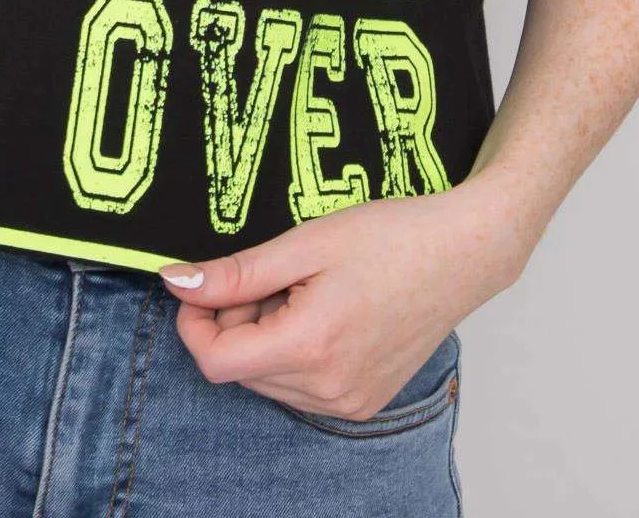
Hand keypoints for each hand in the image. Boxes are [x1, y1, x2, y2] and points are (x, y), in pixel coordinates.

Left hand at [157, 174, 537, 421]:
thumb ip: (236, 273)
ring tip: (304, 288)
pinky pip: (301, 385)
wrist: (462, 253)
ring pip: (268, 378)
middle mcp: (328, 389)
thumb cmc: (391, 236)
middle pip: (241, 369)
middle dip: (235, 321)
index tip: (203, 284)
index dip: (195, 321)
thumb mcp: (305, 242)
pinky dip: (294, 350)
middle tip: (271, 273)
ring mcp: (349, 401)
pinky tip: (324, 309)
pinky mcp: (363, 401)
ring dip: (265, 335)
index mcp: (310, 347)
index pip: (216, 361)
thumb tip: (176, 283)